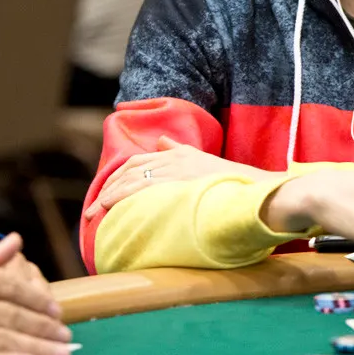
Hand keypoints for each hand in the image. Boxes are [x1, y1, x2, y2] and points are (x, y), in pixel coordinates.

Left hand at [84, 137, 283, 219]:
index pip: (138, 161)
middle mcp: (175, 159)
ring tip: (94, 213)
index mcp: (180, 155)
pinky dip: (122, 197)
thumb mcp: (206, 162)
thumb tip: (162, 141)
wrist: (260, 191)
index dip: (118, 177)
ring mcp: (177, 170)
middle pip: (130, 170)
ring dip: (110, 195)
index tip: (105, 194)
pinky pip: (142, 188)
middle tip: (93, 209)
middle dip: (109, 188)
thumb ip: (181, 151)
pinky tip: (109, 209)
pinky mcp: (178, 182)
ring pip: (132, 179)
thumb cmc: (238, 183)